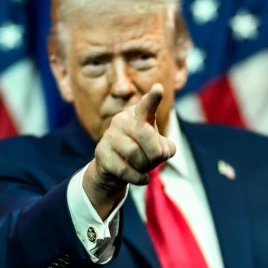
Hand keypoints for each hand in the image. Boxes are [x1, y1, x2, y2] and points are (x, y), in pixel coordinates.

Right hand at [83, 84, 175, 217]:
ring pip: (135, 154)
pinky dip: (138, 178)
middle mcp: (122, 120)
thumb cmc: (141, 153)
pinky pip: (125, 169)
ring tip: (143, 167)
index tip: (159, 88)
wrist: (113, 170)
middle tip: (155, 159)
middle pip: (146, 135)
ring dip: (145, 166)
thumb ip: (166, 148)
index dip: (153, 98)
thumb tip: (162, 150)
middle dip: (156, 152)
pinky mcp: (101, 153)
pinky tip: (142, 178)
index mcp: (138, 115)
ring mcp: (109, 136)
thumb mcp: (159, 149)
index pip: (146, 106)